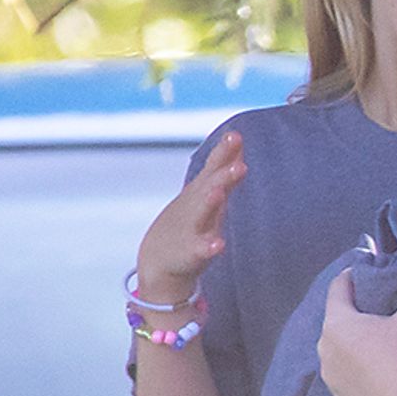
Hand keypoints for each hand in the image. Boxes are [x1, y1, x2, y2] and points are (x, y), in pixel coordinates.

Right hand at [136, 130, 244, 307]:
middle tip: (238, 161)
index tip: (236, 135)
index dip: (224, 154)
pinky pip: (200, 250)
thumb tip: (237, 140)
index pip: (214, 170)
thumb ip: (221, 167)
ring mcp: (193, 229)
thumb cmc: (187, 222)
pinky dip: (208, 247)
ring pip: (203, 215)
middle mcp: (197, 207)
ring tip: (219, 192)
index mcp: (202, 193)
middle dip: (223, 174)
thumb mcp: (204, 191)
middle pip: (210, 188)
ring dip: (210, 203)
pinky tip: (218, 245)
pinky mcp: (190, 253)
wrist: (158, 261)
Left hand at [317, 274, 396, 395]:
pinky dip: (352, 369)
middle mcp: (325, 346)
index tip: (356, 273)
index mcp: (338, 322)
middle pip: (335, 322)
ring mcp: (329, 373)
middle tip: (369, 314)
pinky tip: (370, 371)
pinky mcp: (339, 394)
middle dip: (350, 316)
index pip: (337, 291)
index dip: (348, 279)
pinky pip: (342, 375)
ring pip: (336, 351)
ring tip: (369, 346)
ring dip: (348, 345)